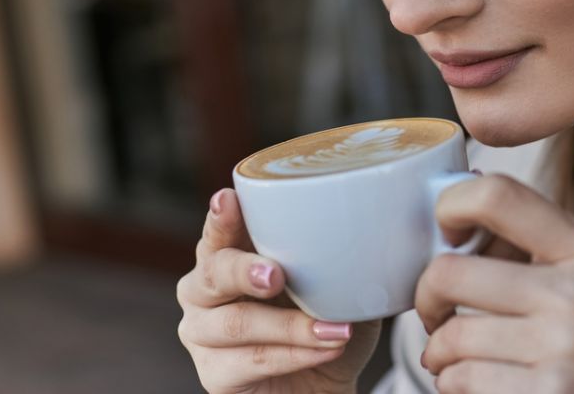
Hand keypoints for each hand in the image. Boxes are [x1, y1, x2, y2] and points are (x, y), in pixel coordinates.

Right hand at [176, 188, 381, 393]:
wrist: (326, 381)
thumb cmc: (325, 318)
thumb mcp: (339, 280)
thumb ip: (339, 251)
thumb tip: (371, 222)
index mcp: (230, 252)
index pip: (219, 229)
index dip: (221, 216)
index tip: (228, 199)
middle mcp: (204, 289)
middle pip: (214, 272)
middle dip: (245, 271)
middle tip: (276, 275)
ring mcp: (202, 333)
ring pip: (238, 323)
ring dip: (290, 326)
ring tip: (336, 329)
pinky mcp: (214, 374)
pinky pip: (252, 361)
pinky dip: (295, 355)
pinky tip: (327, 348)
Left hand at [414, 174, 573, 392]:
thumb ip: (542, 244)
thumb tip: (463, 200)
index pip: (498, 195)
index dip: (450, 205)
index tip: (444, 230)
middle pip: (450, 273)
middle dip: (428, 298)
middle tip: (436, 314)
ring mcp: (561, 349)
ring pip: (451, 337)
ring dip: (440, 353)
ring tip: (458, 359)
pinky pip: (461, 383)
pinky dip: (455, 386)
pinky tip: (476, 384)